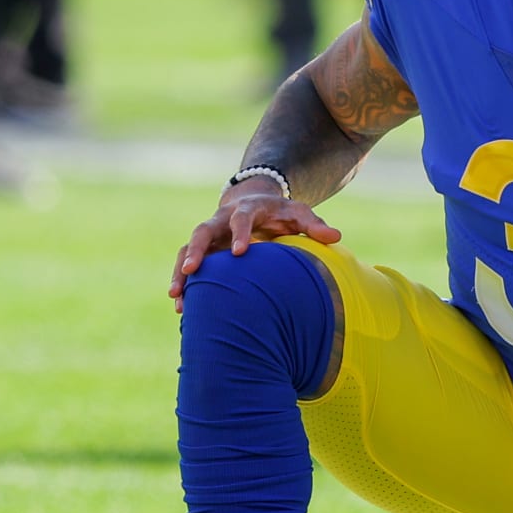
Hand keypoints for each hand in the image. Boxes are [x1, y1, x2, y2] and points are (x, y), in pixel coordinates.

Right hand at [168, 181, 340, 312]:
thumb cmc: (282, 214)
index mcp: (247, 210)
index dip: (240, 233)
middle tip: (191, 270)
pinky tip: (182, 309)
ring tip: (176, 297)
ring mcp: (209, 236)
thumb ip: (315, 226)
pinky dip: (183, 284)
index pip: (241, 218)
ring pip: (187, 249)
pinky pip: (186, 265)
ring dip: (181, 272)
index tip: (240, 252)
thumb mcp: (300, 214)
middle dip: (195, 250)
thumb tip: (336, 237)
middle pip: (202, 232)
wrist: (255, 203)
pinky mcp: (203, 251)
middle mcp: (221, 221)